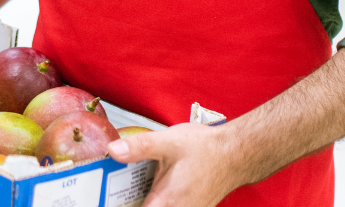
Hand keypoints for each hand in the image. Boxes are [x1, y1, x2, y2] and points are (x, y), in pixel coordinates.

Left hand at [108, 123, 250, 205]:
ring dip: (145, 201)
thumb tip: (114, 150)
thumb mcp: (169, 142)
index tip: (107, 201)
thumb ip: (140, 147)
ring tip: (133, 190)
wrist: (237, 153)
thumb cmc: (207, 150)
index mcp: (166, 202)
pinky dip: (158, 200)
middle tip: (115, 193)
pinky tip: (154, 187)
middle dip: (130, 202)